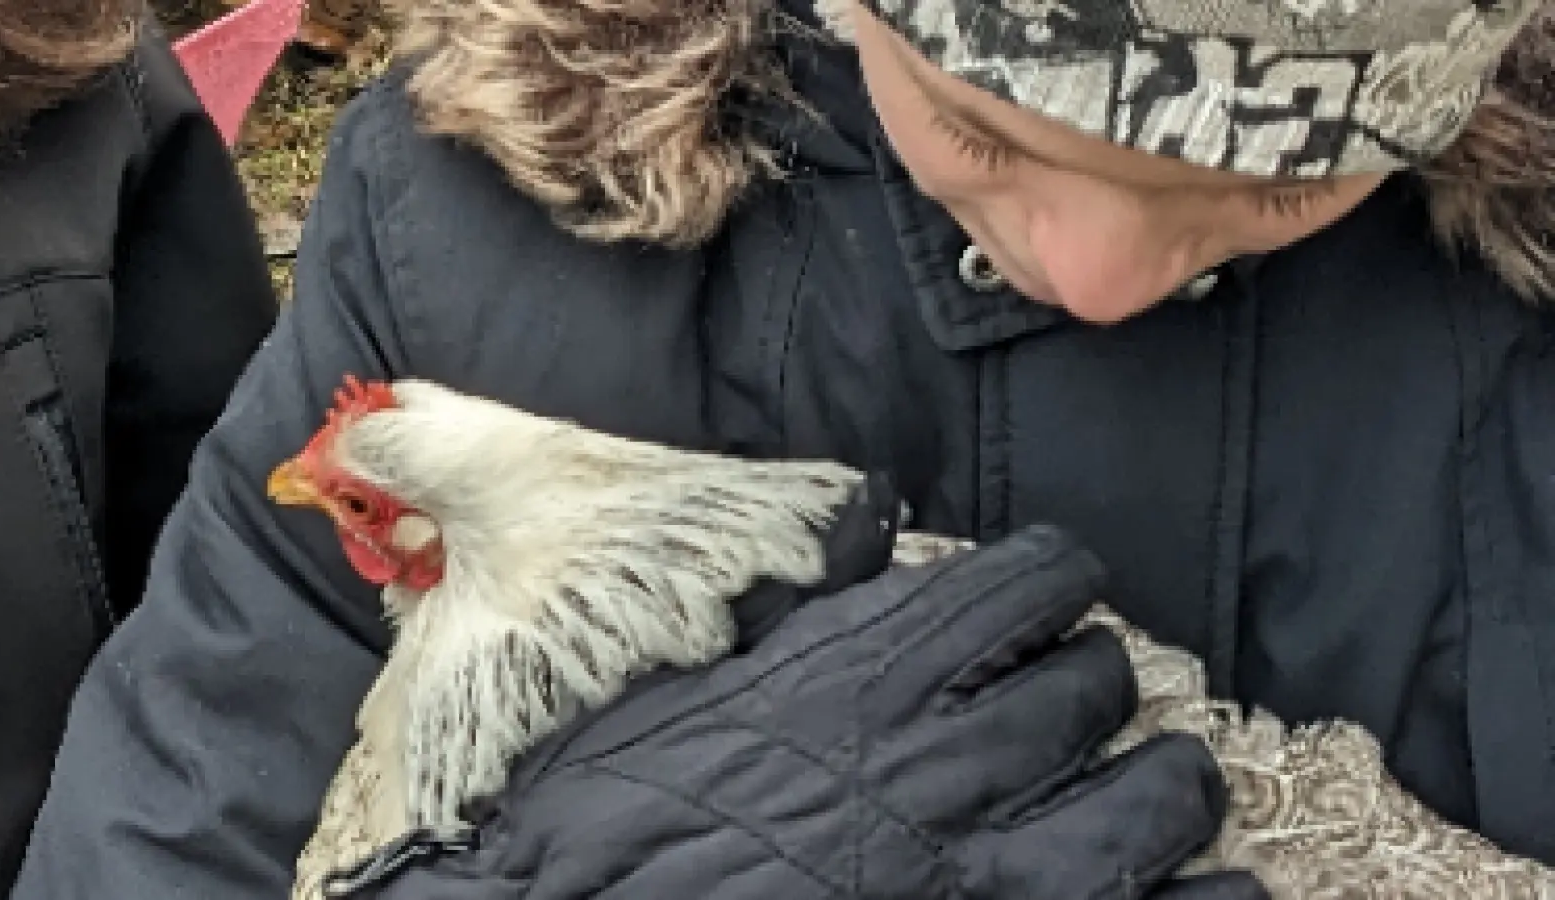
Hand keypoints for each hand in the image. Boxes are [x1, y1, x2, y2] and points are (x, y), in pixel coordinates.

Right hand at [329, 524, 1262, 898]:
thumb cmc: (624, 829)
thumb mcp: (688, 690)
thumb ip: (799, 597)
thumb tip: (873, 510)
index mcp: (877, 672)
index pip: (1039, 577)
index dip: (1053, 580)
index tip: (1045, 599)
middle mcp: (956, 762)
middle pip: (1106, 681)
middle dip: (1097, 684)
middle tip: (1076, 705)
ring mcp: (1002, 877)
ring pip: (1168, 794)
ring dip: (1164, 787)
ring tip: (1141, 792)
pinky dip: (1206, 897)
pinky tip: (1183, 888)